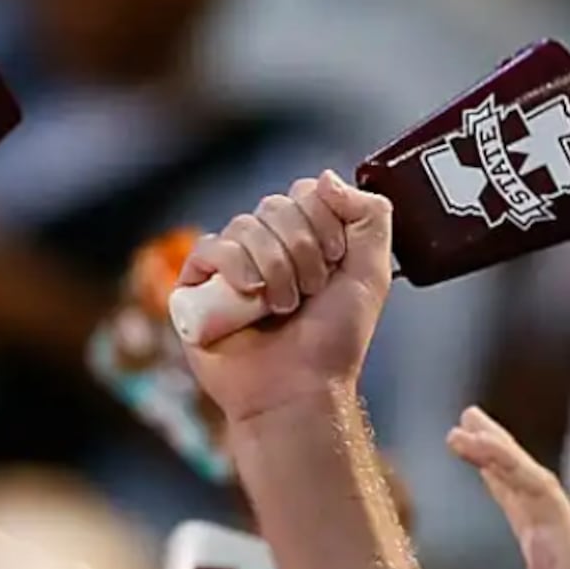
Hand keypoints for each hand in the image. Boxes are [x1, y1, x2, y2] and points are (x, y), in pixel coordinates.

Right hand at [178, 170, 392, 422]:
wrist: (300, 389)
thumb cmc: (335, 341)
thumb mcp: (372, 273)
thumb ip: (370, 216)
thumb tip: (325, 178)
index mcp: (304, 240)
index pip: (306, 194)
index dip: (323, 223)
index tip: (335, 263)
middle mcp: (265, 248)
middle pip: (276, 205)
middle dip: (302, 250)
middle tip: (311, 292)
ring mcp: (230, 266)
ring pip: (245, 226)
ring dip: (275, 267)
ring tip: (284, 306)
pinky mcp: (197, 286)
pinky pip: (209, 248)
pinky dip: (234, 266)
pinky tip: (252, 296)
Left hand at [448, 407, 569, 568]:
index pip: (522, 514)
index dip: (500, 484)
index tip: (479, 458)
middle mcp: (560, 544)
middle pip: (523, 484)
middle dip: (497, 450)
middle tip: (469, 421)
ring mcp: (565, 534)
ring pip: (527, 475)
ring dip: (494, 446)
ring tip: (463, 422)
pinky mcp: (565, 528)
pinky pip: (529, 480)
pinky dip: (499, 457)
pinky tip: (468, 441)